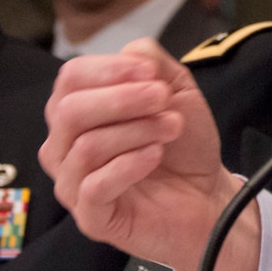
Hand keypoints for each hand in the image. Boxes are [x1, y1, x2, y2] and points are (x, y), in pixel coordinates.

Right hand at [41, 42, 260, 270]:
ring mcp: (73, 184)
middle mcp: (64, 146)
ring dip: (136, 131)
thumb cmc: (183, 145)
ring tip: (172, 128)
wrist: (207, 197)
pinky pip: (94, 187)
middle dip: (121, 99)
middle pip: (69, 111)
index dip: (109, 69)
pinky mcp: (90, 218)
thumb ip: (153, 64)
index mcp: (77, 110)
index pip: (70, 79)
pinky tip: (156, 156)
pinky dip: (129, 165)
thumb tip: (130, 52)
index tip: (150, 72)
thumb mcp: (177, 92)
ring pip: (86, 148)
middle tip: (163, 98)